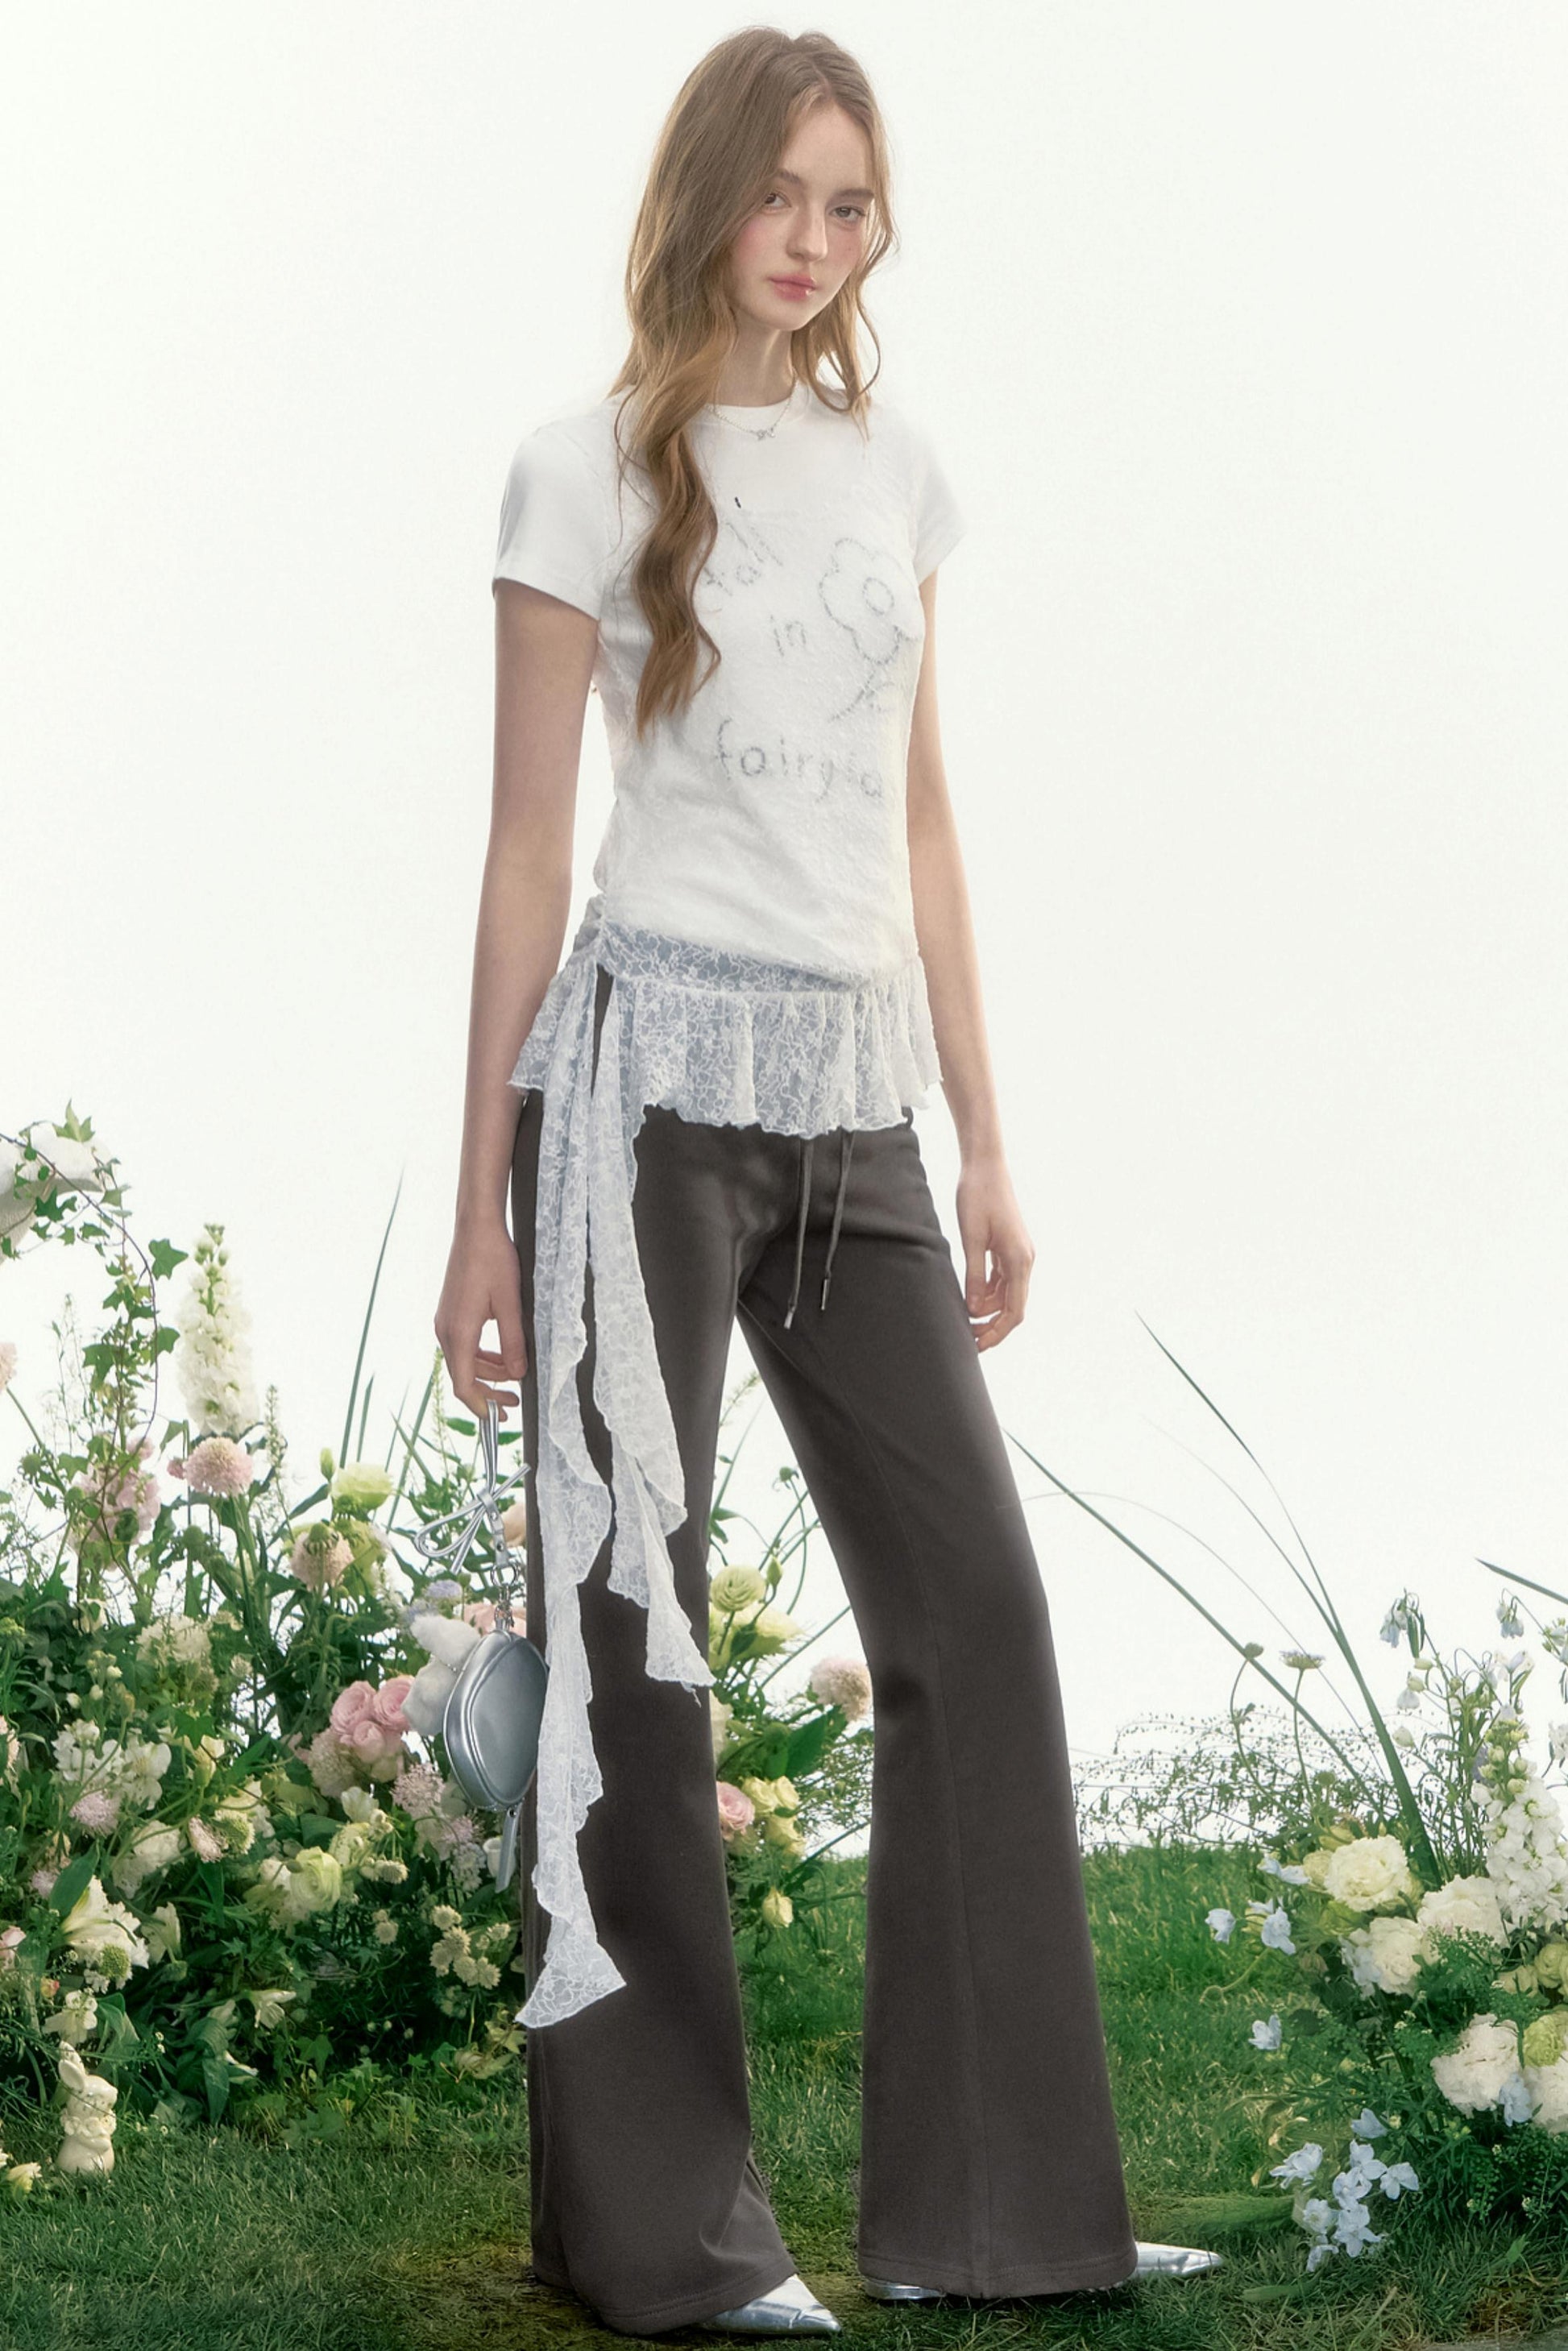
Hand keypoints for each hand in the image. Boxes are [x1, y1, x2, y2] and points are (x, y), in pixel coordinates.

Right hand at [433, 1219, 527, 1420]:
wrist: (476, 1229)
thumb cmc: (493, 1261)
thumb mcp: (511, 1304)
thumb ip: (513, 1342)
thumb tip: (517, 1375)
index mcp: (458, 1332)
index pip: (463, 1384)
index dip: (481, 1406)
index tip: (500, 1417)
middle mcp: (446, 1330)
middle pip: (464, 1375)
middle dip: (489, 1391)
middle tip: (516, 1401)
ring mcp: (446, 1321)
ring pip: (465, 1360)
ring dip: (488, 1371)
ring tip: (515, 1374)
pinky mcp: (451, 1312)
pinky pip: (464, 1344)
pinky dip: (482, 1355)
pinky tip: (501, 1353)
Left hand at [955, 1151, 1034, 1351]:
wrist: (985, 1166)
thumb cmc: (977, 1197)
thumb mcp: (971, 1238)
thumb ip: (973, 1275)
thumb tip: (973, 1310)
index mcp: (1019, 1261)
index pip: (1014, 1311)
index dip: (997, 1332)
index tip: (978, 1346)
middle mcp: (1025, 1261)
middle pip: (1013, 1307)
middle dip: (992, 1326)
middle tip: (969, 1340)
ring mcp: (1018, 1255)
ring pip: (1006, 1295)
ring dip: (988, 1309)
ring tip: (963, 1318)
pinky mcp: (1009, 1248)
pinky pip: (1001, 1280)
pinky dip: (987, 1292)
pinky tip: (970, 1297)